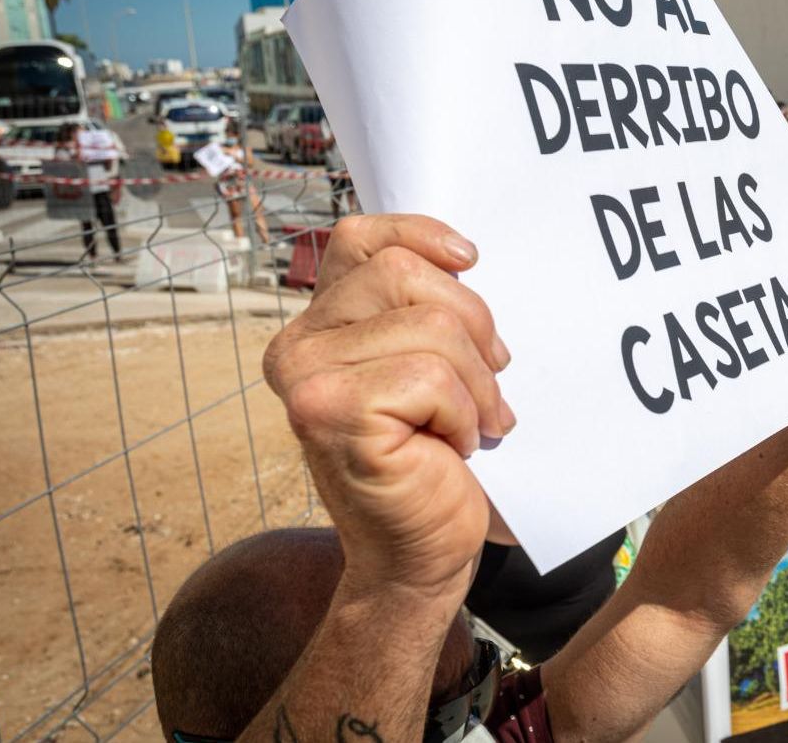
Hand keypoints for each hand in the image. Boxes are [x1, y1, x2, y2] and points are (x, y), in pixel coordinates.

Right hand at [263, 215, 512, 603]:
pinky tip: (453, 449)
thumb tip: (463, 257)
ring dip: (477, 382)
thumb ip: (423, 311)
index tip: (470, 260)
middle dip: (474, 325)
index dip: (420, 234)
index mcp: (320, 323)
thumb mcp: (432, 366)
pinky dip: (464, 414)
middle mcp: (297, 345)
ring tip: (473, 423)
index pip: (362, 238)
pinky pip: (432, 377)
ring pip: (432, 327)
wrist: (424, 553)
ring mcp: (307, 378)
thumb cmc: (436, 459)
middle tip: (489, 382)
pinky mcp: (332, 413)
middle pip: (407, 274)